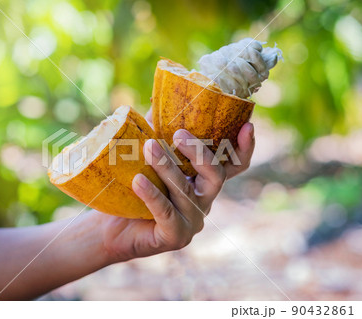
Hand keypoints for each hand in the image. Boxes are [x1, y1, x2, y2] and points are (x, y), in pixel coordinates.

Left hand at [96, 111, 254, 262]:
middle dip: (199, 153)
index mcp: (203, 182)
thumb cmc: (135, 189)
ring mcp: (192, 221)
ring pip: (186, 191)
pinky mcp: (175, 236)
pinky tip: (138, 181)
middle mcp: (204, 201)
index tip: (247, 125)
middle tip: (177, 134)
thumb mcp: (148, 160)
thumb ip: (158, 136)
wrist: (114, 228)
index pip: (233, 167)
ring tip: (148, 147)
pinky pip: (165, 212)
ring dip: (167, 167)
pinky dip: (152, 194)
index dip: (244, 148)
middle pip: (215, 176)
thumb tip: (159, 104)